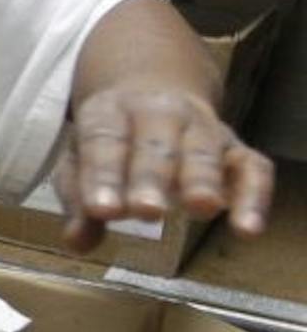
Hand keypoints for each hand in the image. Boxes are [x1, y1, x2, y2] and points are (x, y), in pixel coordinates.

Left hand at [55, 84, 273, 252]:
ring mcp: (201, 128)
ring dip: (201, 179)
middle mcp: (158, 113)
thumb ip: (78, 199)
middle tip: (145, 211)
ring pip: (203, 150)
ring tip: (201, 208)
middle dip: (151, 176)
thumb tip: (75, 242)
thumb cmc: (111, 139)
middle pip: (155, 144)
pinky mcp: (235, 148)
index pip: (104, 140)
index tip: (102, 211)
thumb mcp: (81, 159)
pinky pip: (252, 168)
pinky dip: (254, 196)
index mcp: (110, 112)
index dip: (102, 175)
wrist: (152, 89)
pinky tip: (247, 229)